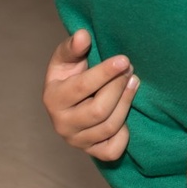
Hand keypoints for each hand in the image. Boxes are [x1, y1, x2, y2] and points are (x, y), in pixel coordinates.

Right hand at [42, 28, 138, 160]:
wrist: (73, 101)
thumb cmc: (71, 74)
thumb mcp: (67, 58)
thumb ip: (73, 46)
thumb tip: (83, 35)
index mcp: (52, 98)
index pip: (82, 87)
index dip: (105, 73)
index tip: (124, 59)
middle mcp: (61, 124)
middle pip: (99, 110)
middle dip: (119, 88)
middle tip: (130, 69)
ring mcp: (77, 141)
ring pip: (109, 127)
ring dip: (126, 103)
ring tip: (133, 82)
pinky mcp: (91, 152)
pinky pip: (112, 150)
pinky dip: (123, 134)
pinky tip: (125, 114)